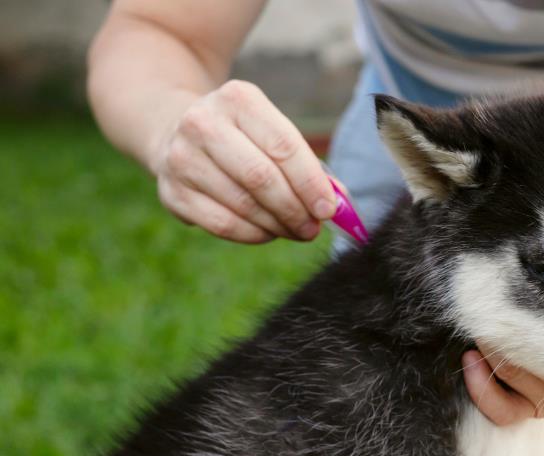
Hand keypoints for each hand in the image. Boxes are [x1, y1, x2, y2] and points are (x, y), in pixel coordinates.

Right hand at [154, 80, 335, 242]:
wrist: (175, 129)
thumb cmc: (242, 136)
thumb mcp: (272, 131)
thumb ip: (308, 166)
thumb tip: (338, 206)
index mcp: (238, 99)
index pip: (283, 146)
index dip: (310, 183)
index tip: (329, 209)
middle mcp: (203, 123)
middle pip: (261, 177)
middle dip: (295, 209)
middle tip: (313, 228)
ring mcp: (181, 158)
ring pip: (242, 205)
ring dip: (277, 225)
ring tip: (296, 230)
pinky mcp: (171, 193)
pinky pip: (222, 224)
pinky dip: (253, 235)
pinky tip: (268, 232)